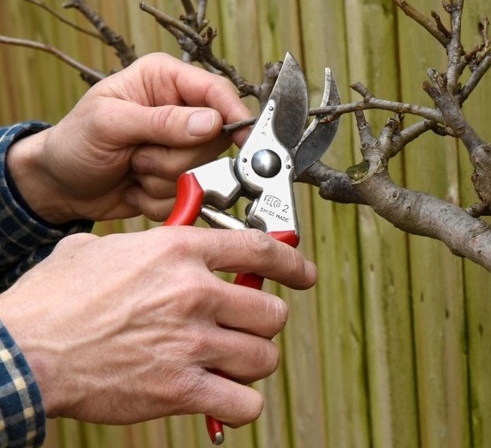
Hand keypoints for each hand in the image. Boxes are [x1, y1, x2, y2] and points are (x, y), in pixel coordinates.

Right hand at [0, 226, 315, 425]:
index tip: (304, 273)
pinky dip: (240, 404)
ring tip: (230, 361)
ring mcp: (191, 343)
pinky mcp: (180, 389)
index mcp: (178, 252)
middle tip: (244, 327)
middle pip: (271, 311)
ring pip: (264, 356)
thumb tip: (166, 245)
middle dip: (263, 322)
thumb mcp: (101, 250)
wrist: (22, 351)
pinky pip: (244, 403)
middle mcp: (193, 294)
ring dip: (253, 361)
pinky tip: (223, 397)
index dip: (292, 262)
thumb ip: (147, 245)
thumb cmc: (54, 301)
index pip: (260, 250)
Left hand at [7, 53, 252, 223]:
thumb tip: (210, 122)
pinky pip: (190, 195)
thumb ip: (160, 121)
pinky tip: (135, 185)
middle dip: (175, 157)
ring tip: (132, 168)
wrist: (58, 186)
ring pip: (203, 172)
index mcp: (165, 80)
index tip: (242, 138)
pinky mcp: (180, 179)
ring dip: (163, 179)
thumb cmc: (73, 143)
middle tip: (137, 155)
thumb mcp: (108, 123)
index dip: (233, 115)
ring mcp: (181, 147)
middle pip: (214, 140)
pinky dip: (159, 198)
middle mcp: (180, 111)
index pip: (217, 92)